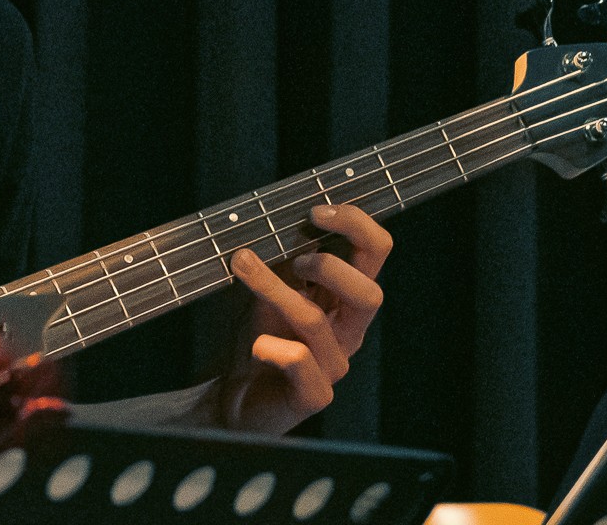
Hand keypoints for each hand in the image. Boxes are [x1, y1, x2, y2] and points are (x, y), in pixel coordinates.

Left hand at [218, 204, 390, 433]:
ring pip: (316, 322)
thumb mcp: (268, 287)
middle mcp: (347, 331)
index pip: (375, 254)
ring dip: (276, 290)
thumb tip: (280, 213)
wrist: (232, 397)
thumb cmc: (256, 336)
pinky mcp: (312, 395)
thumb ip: (283, 257)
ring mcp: (332, 365)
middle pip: (371, 294)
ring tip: (244, 268)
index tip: (315, 210)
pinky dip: (273, 346)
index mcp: (344, 298)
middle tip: (293, 260)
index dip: (356, 225)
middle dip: (330, 267)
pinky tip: (256, 344)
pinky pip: (301, 363)